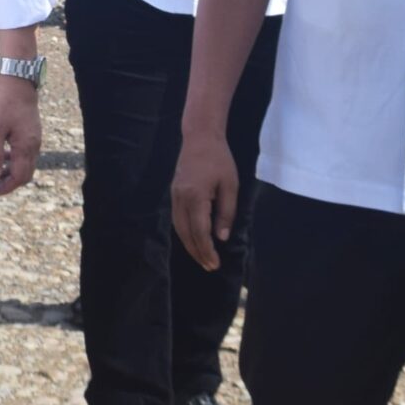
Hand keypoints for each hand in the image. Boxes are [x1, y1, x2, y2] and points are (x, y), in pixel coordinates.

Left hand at [0, 75, 42, 194]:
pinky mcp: (33, 133)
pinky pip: (26, 155)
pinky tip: (2, 157)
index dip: (6, 187)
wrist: (18, 83)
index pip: (19, 177)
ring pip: (26, 165)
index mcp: (25, 147)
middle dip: (8, 183)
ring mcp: (35, 140)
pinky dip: (15, 162)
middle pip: (25, 175)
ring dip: (11, 173)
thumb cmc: (4, 104)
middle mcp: (34, 146)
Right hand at [170, 120, 239, 270]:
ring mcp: (174, 196)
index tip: (215, 264)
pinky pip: (177, 219)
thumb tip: (220, 238)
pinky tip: (193, 239)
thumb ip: (226, 213)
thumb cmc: (219, 160)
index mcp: (195, 197)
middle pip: (186, 233)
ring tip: (202, 258)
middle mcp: (180, 199)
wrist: (200, 137)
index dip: (207, 250)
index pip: (199, 232)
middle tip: (209, 267)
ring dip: (189, 245)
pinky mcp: (174, 193)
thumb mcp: (230, 186)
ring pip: (178, 228)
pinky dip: (184, 233)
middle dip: (197, 252)